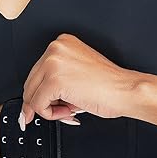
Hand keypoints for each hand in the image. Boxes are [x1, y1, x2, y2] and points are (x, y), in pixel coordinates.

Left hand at [20, 33, 135, 128]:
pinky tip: (70, 111)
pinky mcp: (53, 80)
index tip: (43, 106)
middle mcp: (55, 48)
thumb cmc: (109, 87)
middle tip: (59, 113)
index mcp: (62, 43)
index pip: (37, 72)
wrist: (126, 90)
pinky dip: (51, 115)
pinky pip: (37, 105)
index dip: (41, 92)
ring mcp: (53, 63)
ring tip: (70, 109)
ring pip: (31, 95)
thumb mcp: (77, 75)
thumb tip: (32, 103)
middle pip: (30, 83)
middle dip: (42, 103)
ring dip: (48, 109)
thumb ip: (56, 81)